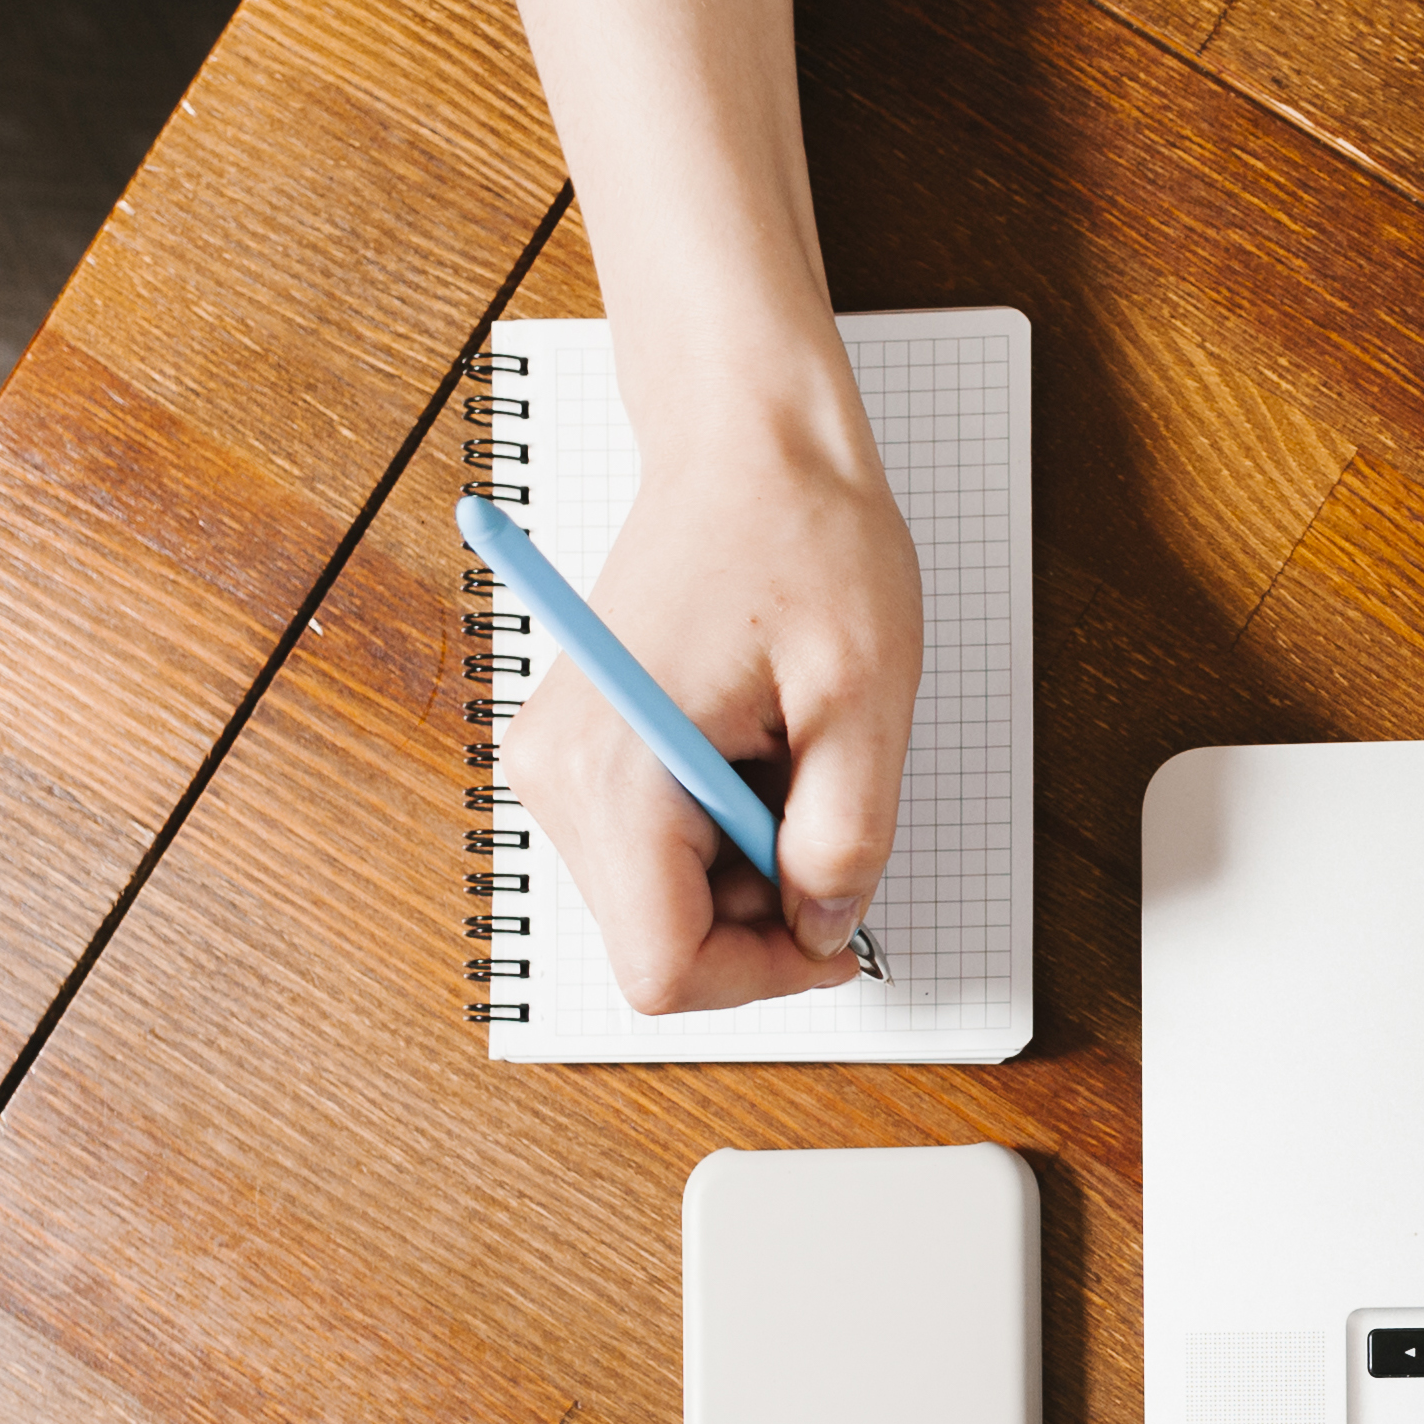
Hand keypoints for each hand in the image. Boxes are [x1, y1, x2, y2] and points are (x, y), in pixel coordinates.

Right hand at [497, 408, 918, 1012]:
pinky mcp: (583, 753)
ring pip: (662, 901)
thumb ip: (847, 837)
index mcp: (618, 772)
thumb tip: (824, 929)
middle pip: (660, 942)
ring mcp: (559, 766)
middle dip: (763, 913)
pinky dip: (726, 829)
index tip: (838, 930)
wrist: (746, 447)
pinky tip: (761, 751)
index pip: (665, 969)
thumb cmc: (803, 539)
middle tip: (826, 812)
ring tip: (793, 759)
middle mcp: (558, 779)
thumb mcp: (866, 700)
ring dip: (748, 866)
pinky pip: (659, 848)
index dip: (765, 976)